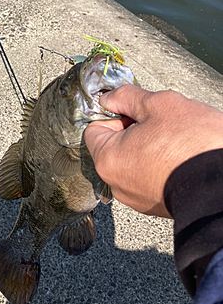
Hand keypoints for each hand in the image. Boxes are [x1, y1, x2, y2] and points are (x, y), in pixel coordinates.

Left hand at [84, 85, 222, 217]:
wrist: (222, 182)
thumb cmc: (193, 146)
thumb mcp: (159, 105)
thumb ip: (126, 97)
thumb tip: (110, 97)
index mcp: (108, 159)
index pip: (93, 129)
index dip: (114, 114)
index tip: (133, 111)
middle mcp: (116, 183)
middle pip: (113, 147)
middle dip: (133, 131)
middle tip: (159, 124)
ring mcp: (136, 198)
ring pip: (132, 162)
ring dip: (148, 148)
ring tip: (173, 141)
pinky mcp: (156, 205)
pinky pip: (148, 178)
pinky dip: (159, 166)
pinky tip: (178, 157)